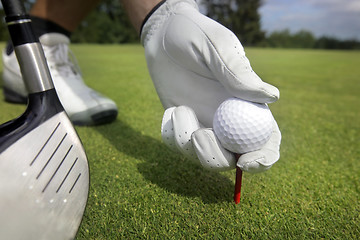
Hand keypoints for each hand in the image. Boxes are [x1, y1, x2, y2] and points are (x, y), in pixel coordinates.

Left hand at [141, 0, 280, 171]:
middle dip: (215, 156)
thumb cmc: (196, 35)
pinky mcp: (182, 124)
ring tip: (180, 111)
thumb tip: (272, 97)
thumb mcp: (218, 47)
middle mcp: (229, 119)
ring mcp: (204, 123)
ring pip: (202, 156)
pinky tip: (172, 111)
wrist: (164, 33)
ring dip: (188, 143)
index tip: (246, 164)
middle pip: (232, 157)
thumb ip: (239, 73)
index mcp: (248, 104)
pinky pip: (178, 145)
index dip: (263, 159)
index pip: (266, 140)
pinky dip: (173, 134)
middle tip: (199, 135)